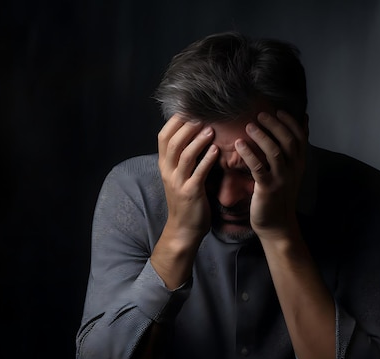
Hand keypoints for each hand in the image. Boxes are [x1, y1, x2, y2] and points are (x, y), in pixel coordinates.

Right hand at [157, 114, 218, 243]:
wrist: (184, 229)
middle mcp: (167, 171)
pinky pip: (198, 172)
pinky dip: (207, 159)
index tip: (190, 108)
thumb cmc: (185, 200)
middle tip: (203, 115)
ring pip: (184, 154)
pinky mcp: (190, 192)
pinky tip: (216, 150)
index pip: (164, 136)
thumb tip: (194, 134)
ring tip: (211, 129)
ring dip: (198, 140)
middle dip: (188, 126)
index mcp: (164, 165)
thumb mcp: (178, 176)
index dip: (176, 121)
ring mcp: (177, 182)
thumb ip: (182, 157)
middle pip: (173, 141)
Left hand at [235, 110, 307, 239]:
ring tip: (249, 125)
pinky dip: (249, 153)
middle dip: (275, 125)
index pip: (300, 137)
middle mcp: (293, 169)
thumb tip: (301, 125)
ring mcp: (281, 179)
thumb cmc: (279, 196)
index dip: (290, 122)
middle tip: (260, 114)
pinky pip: (258, 167)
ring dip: (262, 136)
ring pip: (275, 151)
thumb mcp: (290, 172)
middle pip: (288, 140)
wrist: (276, 225)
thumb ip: (292, 152)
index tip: (278, 110)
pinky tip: (239, 144)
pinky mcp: (267, 188)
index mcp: (298, 164)